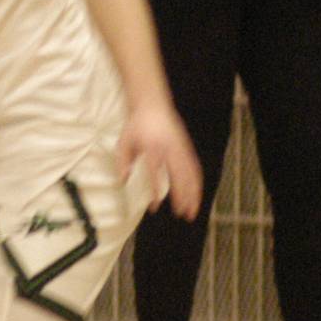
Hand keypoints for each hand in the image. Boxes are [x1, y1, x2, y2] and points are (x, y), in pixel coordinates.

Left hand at [117, 99, 201, 220]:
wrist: (152, 105)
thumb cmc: (136, 126)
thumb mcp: (124, 142)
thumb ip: (122, 162)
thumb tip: (122, 182)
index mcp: (153, 147)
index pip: (155, 173)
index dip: (156, 190)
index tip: (154, 206)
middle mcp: (170, 148)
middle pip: (180, 177)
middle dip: (182, 197)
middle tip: (182, 215)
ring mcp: (181, 148)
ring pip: (191, 174)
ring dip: (193, 194)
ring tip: (192, 211)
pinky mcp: (187, 147)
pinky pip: (195, 167)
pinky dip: (197, 182)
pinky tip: (197, 194)